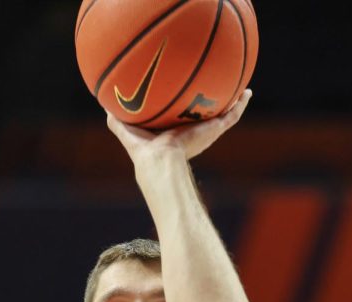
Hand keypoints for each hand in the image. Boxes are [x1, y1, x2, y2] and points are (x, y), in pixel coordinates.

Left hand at [105, 88, 251, 166]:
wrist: (161, 161)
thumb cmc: (144, 151)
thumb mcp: (126, 131)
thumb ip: (117, 120)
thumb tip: (104, 106)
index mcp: (174, 134)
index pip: (181, 119)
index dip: (185, 108)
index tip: (189, 97)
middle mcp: (192, 133)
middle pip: (205, 116)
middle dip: (211, 104)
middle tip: (218, 90)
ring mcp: (205, 132)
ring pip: (223, 115)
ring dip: (232, 102)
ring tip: (241, 89)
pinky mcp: (213, 131)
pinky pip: (231, 116)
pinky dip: (240, 106)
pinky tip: (247, 93)